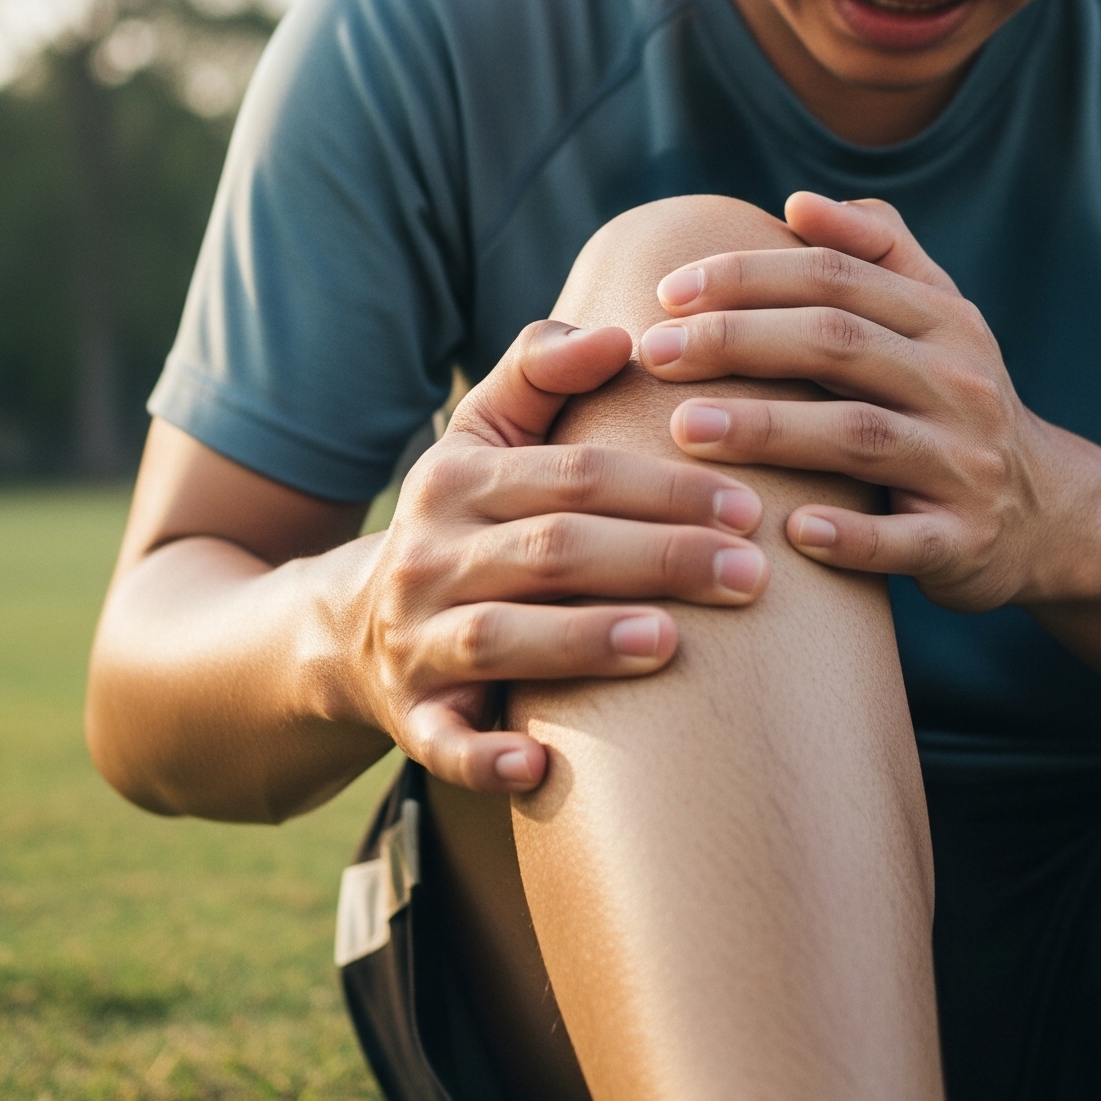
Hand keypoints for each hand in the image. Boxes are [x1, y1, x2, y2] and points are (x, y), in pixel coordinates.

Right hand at [350, 320, 767, 793]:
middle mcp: (430, 556)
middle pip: (553, 550)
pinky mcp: (411, 719)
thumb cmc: (461, 520)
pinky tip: (538, 766)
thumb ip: (541, 371)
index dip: (664, 485)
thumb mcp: (482, 437)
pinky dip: (483, 757)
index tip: (747, 504)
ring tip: (670, 642)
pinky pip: (441, 742)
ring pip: (502, 638)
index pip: (574, 474)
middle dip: (657, 559)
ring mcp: (417, 641)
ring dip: (585, 641)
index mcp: (456, 479)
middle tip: (751, 575)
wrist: (349, 629)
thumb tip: (621, 333)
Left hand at [636, 192, 1066, 613]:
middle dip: (739, 341)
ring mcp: (964, 463)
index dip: (748, 275)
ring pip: (860, 436)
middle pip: (838, 344)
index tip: (667, 291)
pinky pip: (904, 540)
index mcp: (943, 319)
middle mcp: (958, 381)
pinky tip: (792, 529)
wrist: (1049, 514)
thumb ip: (876, 253)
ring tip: (685, 429)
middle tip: (654, 352)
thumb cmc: (954, 402)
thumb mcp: (937, 318)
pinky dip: (850, 537)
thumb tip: (799, 202)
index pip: (835, 277)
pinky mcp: (963, 541)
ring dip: (768, 430)